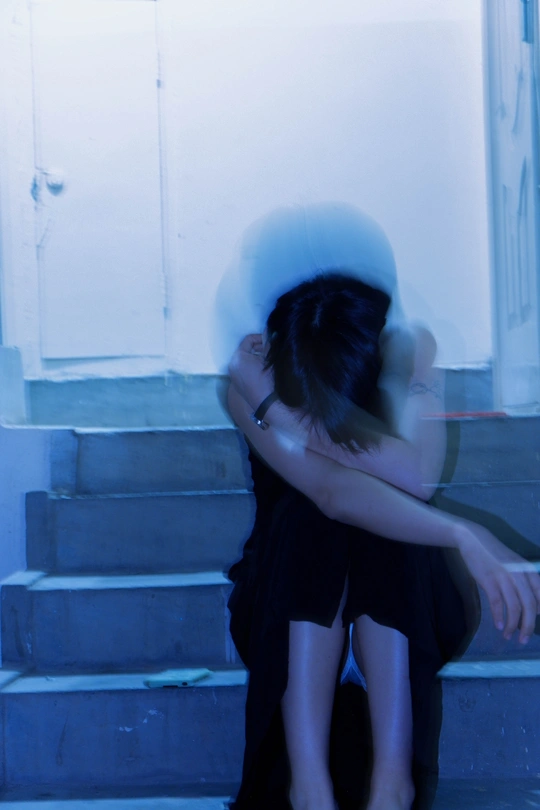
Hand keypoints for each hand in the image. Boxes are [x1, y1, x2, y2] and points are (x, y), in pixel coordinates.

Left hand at [228, 334, 273, 407]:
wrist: (268, 404)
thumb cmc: (269, 380)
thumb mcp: (270, 359)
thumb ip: (269, 344)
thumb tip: (269, 332)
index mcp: (238, 357)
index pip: (248, 340)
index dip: (261, 337)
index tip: (271, 340)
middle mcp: (232, 366)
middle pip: (245, 350)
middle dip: (258, 348)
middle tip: (271, 350)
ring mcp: (233, 376)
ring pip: (244, 361)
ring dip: (255, 358)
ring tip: (268, 361)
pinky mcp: (238, 385)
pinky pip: (243, 370)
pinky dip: (252, 367)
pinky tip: (263, 371)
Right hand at [456, 522, 539, 643]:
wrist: (475, 539)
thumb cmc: (497, 555)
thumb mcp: (516, 566)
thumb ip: (527, 584)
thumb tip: (537, 609)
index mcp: (529, 572)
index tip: (534, 629)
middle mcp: (520, 575)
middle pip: (530, 606)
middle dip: (528, 626)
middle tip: (523, 639)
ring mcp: (504, 577)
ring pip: (514, 608)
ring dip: (513, 626)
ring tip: (508, 635)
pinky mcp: (489, 580)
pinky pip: (497, 603)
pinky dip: (498, 617)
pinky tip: (498, 625)